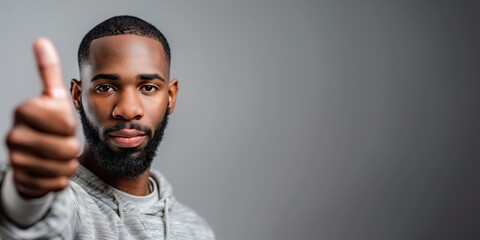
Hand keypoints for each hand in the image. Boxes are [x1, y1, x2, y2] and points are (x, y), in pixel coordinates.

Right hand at [5, 38, 79, 198]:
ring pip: (66, 167)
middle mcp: (14, 134)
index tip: (61, 123)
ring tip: (58, 155)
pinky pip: (59, 183)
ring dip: (69, 163)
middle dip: (73, 147)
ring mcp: (16, 160)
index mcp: (24, 110)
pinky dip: (62, 178)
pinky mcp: (23, 180)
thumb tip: (41, 41)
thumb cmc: (50, 125)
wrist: (35, 158)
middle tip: (62, 141)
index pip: (66, 122)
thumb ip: (49, 72)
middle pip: (69, 147)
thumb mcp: (53, 99)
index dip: (71, 125)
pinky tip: (51, 170)